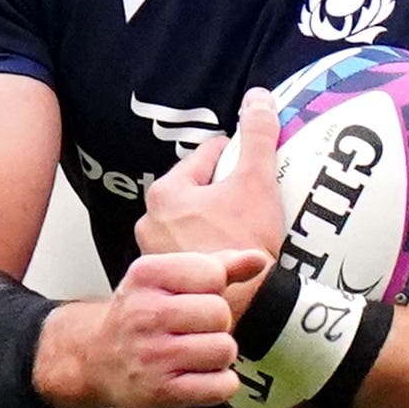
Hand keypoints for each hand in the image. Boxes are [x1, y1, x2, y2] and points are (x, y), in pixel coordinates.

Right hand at [38, 248, 269, 407]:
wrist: (97, 360)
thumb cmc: (143, 315)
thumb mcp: (169, 280)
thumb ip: (218, 266)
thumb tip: (259, 260)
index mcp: (147, 275)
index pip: (213, 274)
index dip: (214, 289)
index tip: (193, 298)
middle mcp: (144, 313)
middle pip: (221, 313)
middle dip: (217, 324)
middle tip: (195, 331)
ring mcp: (152, 355)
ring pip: (224, 349)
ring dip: (219, 355)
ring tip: (196, 354)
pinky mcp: (161, 391)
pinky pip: (221, 386)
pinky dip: (220, 384)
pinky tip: (198, 377)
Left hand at [136, 87, 285, 262]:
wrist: (242, 309)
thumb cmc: (242, 246)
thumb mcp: (256, 183)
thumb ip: (257, 137)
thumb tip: (258, 98)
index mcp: (166, 192)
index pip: (209, 155)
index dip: (240, 159)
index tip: (258, 173)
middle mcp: (150, 220)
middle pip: (201, 188)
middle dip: (226, 191)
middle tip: (254, 203)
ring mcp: (156, 250)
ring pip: (196, 219)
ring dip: (218, 220)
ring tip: (246, 231)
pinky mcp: (169, 274)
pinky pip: (193, 247)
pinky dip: (210, 246)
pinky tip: (232, 253)